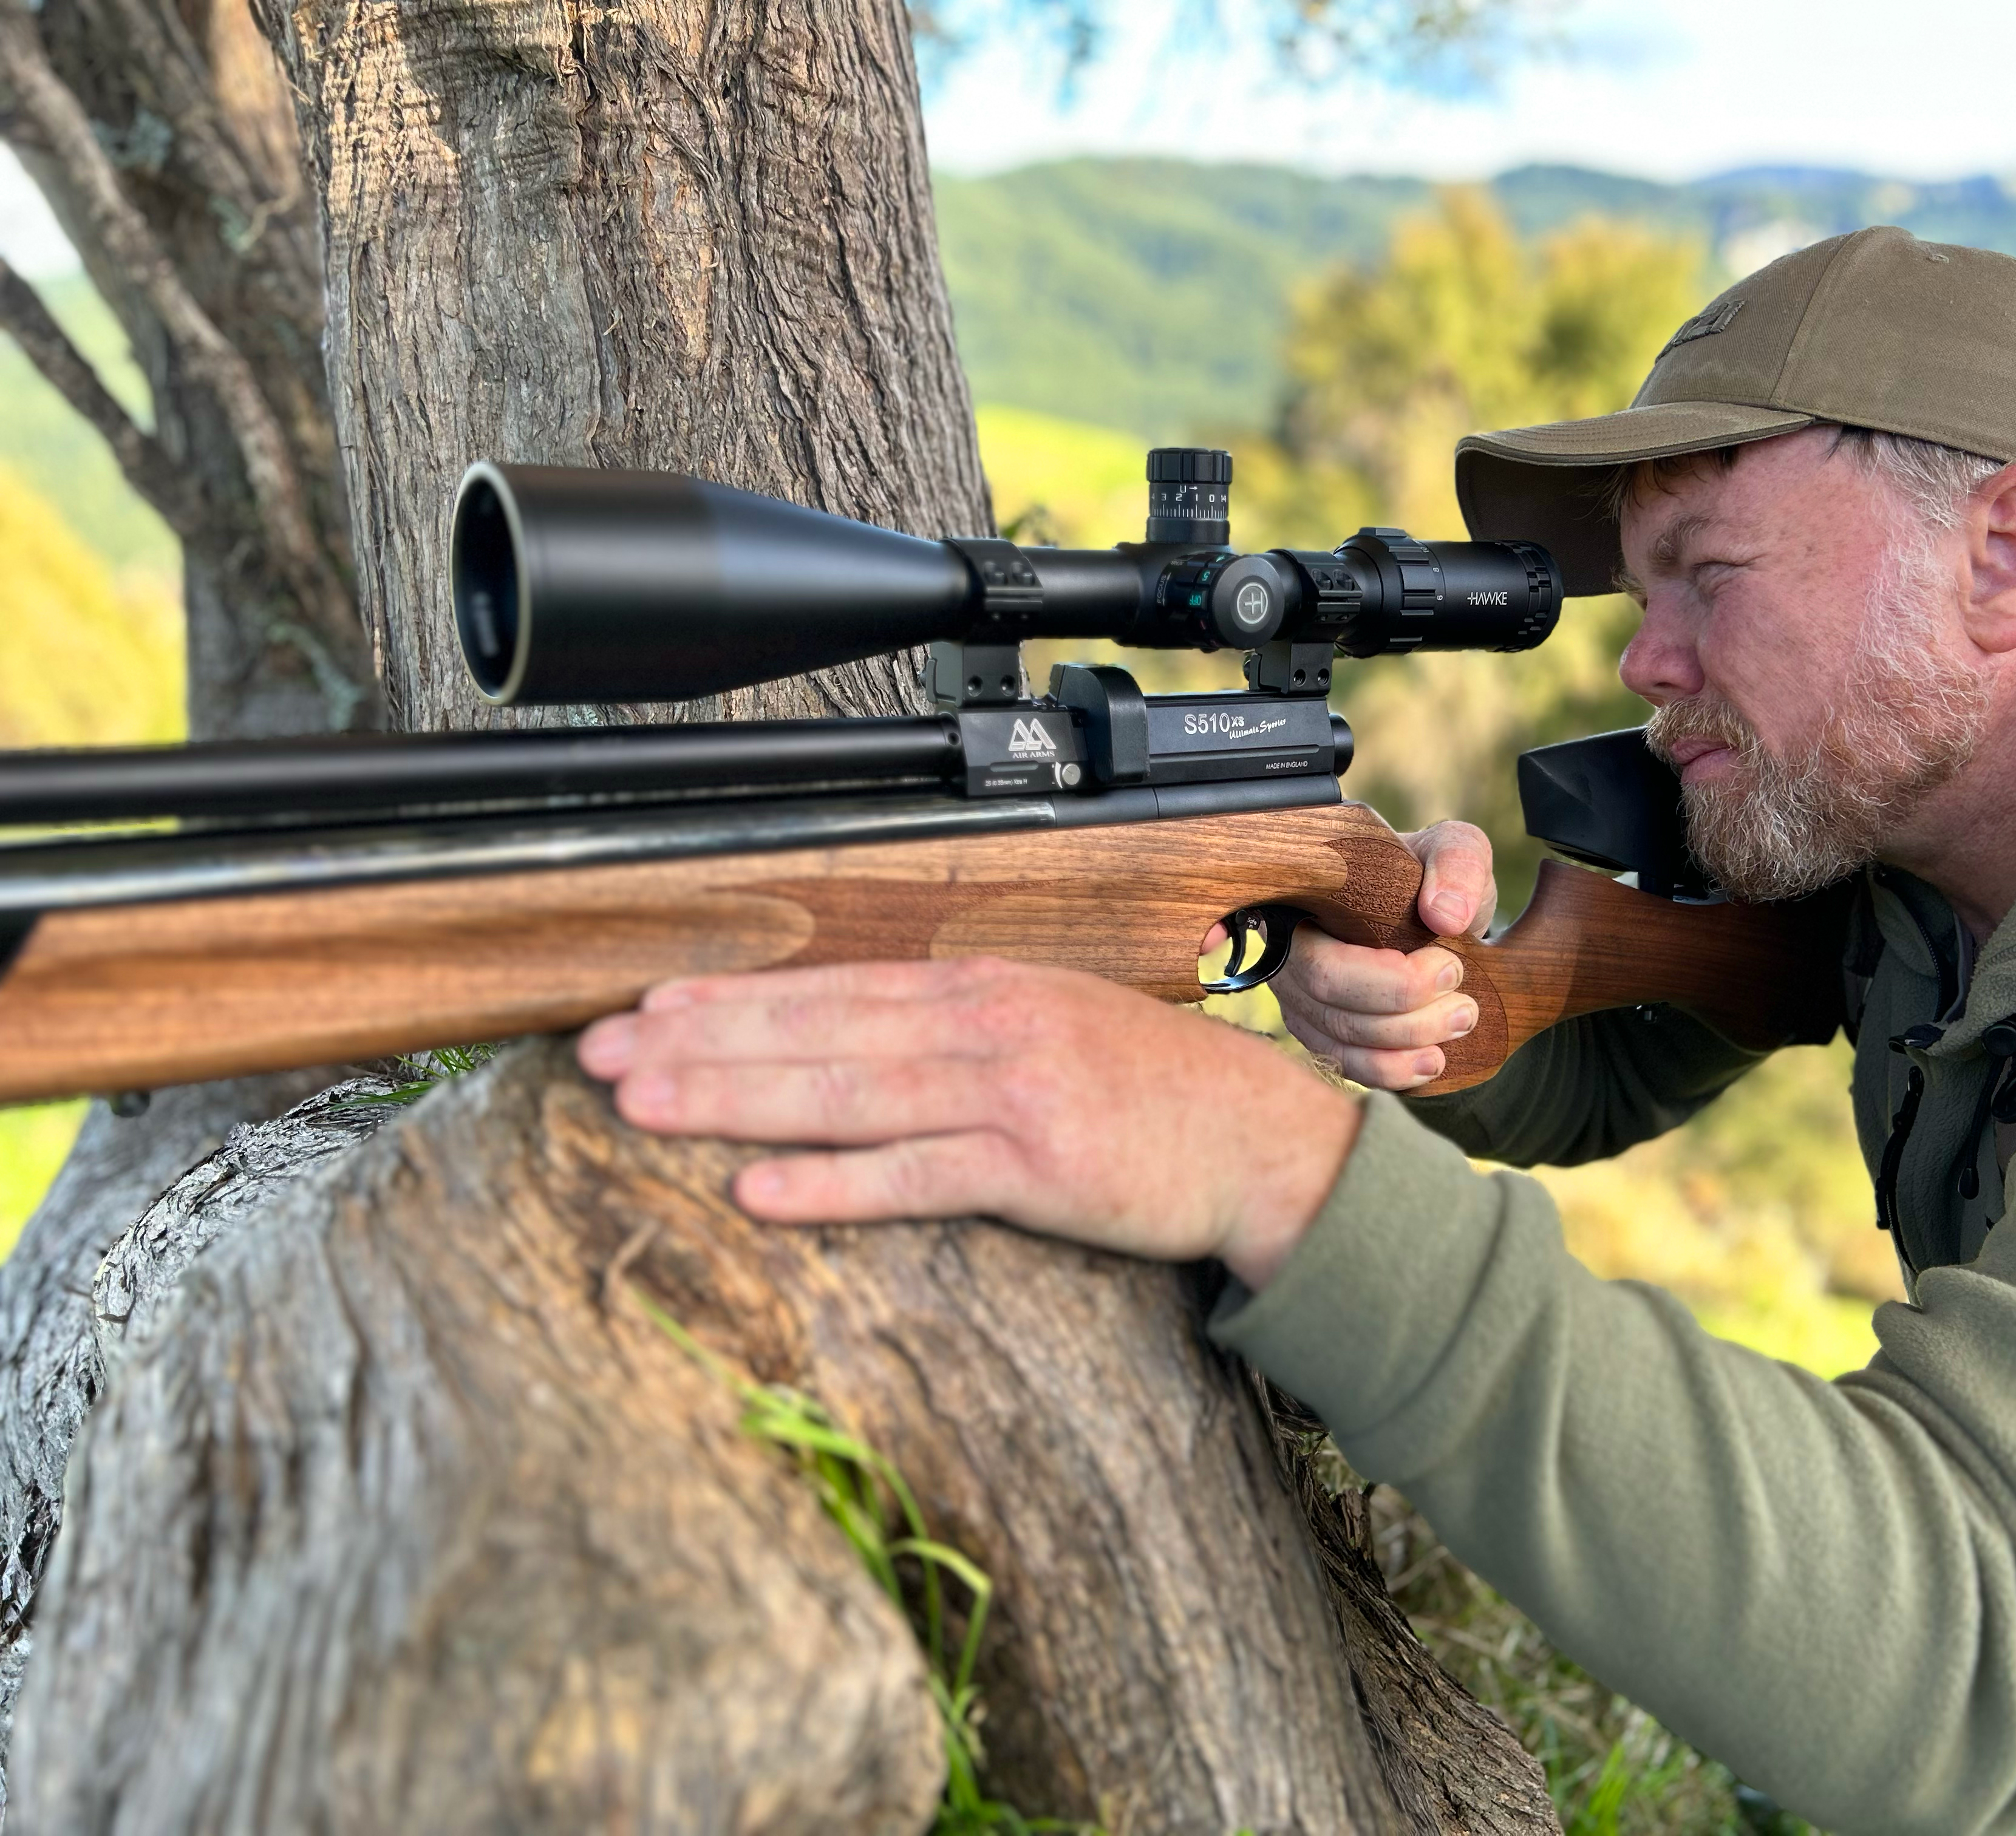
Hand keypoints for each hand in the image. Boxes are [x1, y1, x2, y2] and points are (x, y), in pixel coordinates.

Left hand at [576, 957, 1361, 1288]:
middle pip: (814, 1030)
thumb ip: (949, 1028)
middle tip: (594, 1054)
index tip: (640, 1009)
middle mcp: (982, 1025)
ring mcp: (1008, 1092)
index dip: (727, 1000)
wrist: (1257, 1141)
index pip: (827, 987)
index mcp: (979, 987)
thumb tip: (844, 1039)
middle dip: (697, 1043)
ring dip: (736, 1098)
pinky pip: (915, 1177)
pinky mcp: (1037, 1166)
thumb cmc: (1147, 1090)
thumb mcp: (1045, 1026)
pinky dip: (833, 1184)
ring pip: (845, 1092)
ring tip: (640, 1105)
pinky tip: (757, 1190)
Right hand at [1268, 820, 1496, 1091]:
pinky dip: (1391, 1071)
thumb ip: (1456, 865)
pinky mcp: (1318, 1032)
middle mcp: (1288, 949)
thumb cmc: (1430, 878)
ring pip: (1338, 1037)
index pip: (1321, 950)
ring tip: (1463, 1021)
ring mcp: (1298, 997)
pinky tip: (1433, 1061)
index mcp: (1307, 897)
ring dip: (1407, 1042)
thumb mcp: (1455, 851)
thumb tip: (1445, 915)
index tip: (1451, 965)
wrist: (1431, 913)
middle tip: (1466, 1000)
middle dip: (1405, 1009)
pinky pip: (1344, 1065)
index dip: (1382, 975)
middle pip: (1329, 994)